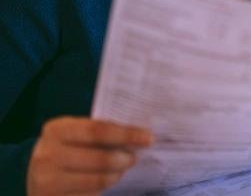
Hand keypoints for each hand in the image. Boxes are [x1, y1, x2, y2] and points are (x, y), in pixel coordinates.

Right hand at [27, 116, 153, 195]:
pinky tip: (106, 182)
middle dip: (125, 158)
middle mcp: (48, 155)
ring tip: (121, 169)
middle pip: (101, 159)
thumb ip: (101, 132)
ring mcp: (48, 182)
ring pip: (98, 181)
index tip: (148, 138)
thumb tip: (139, 136)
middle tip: (135, 157)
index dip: (126, 134)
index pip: (98, 130)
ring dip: (117, 175)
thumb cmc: (66, 147)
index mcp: (57, 130)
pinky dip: (104, 189)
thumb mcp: (76, 132)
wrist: (34, 173)